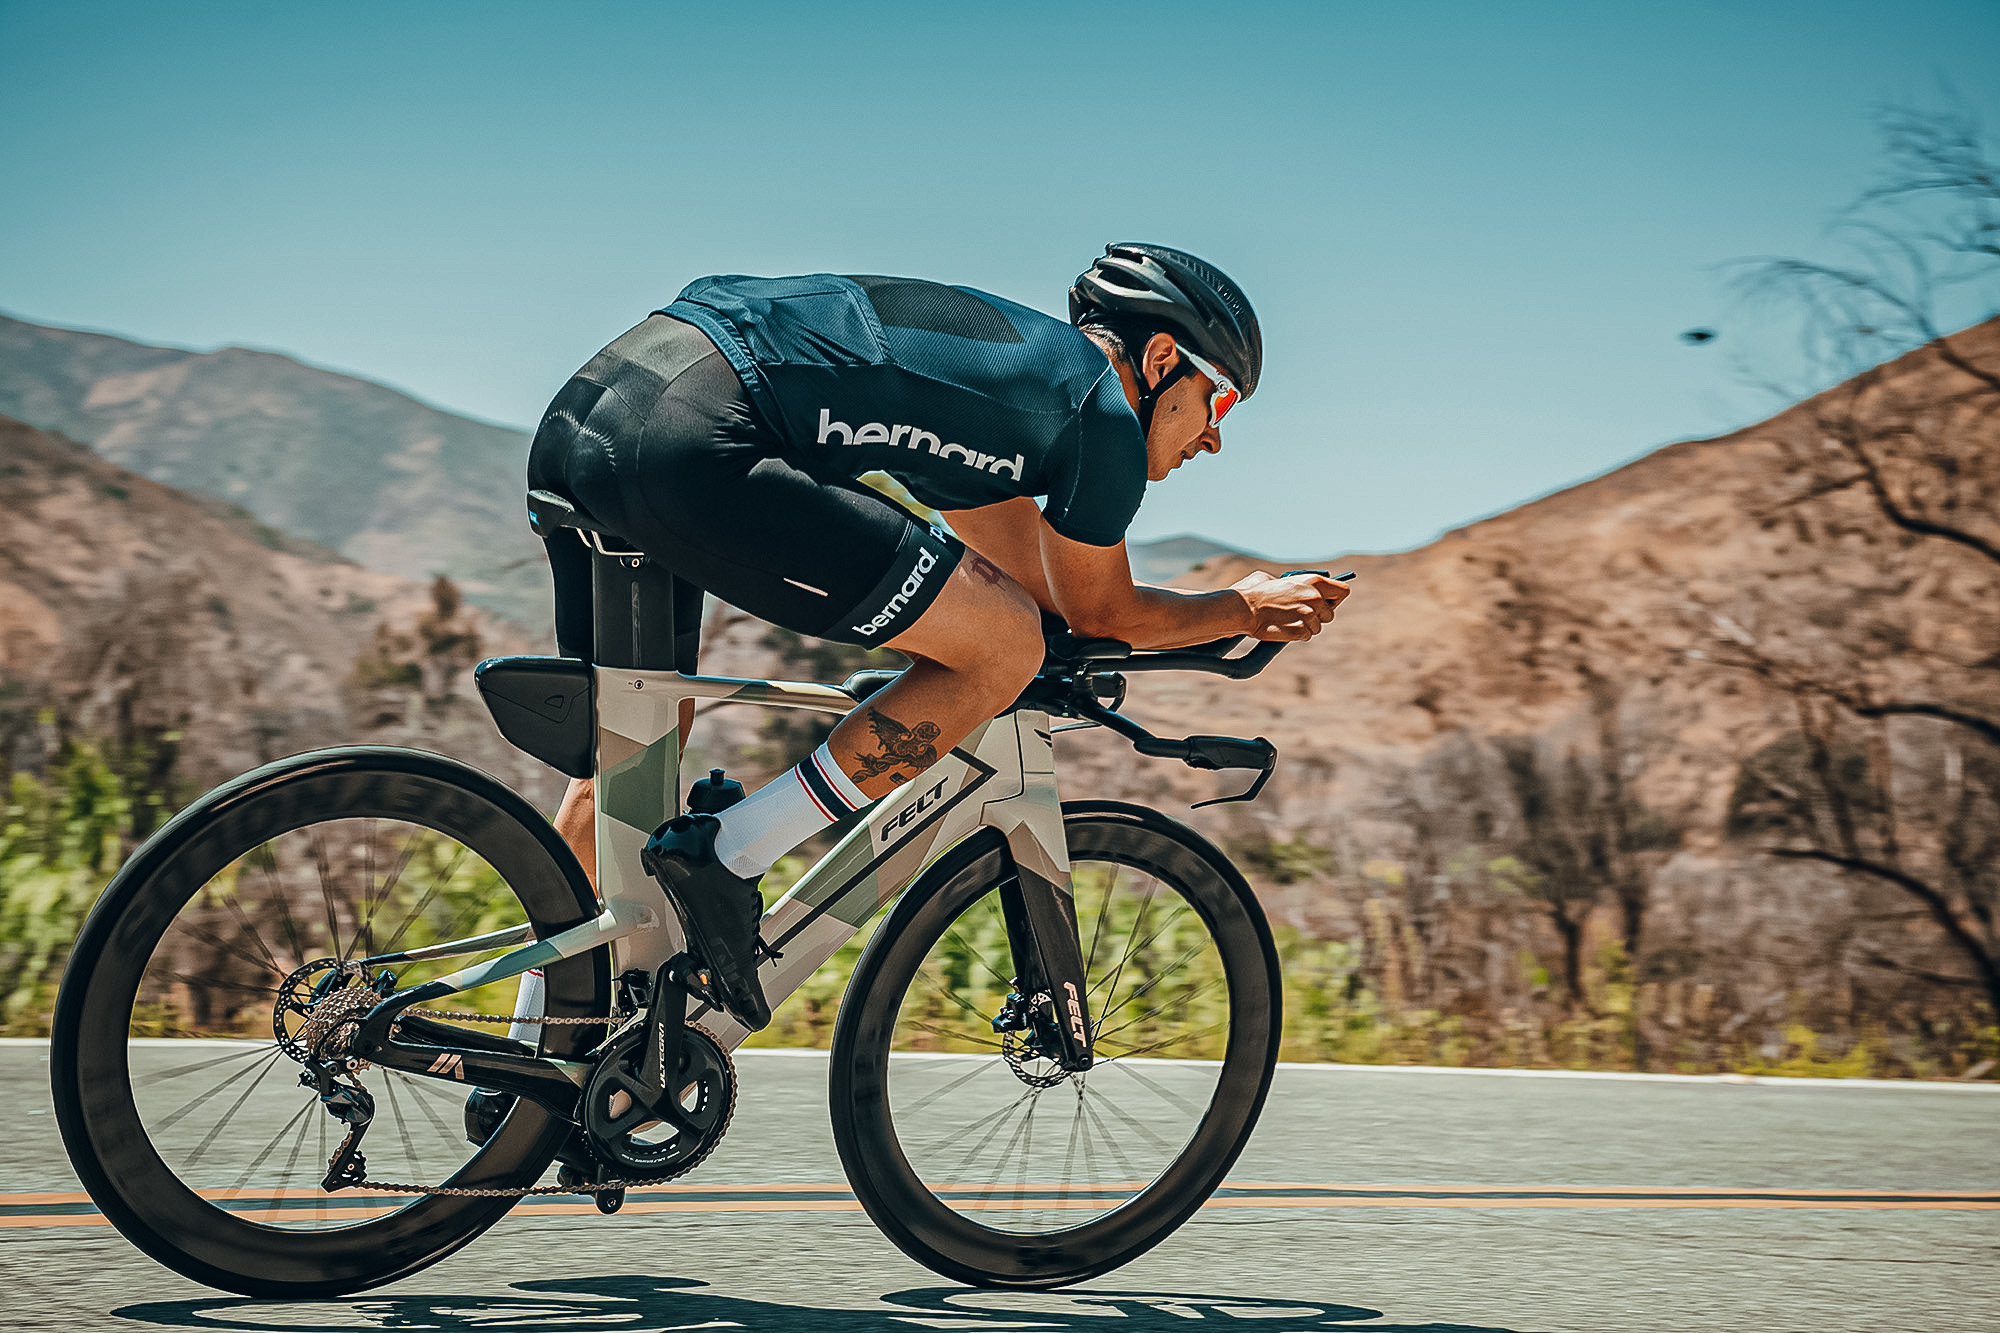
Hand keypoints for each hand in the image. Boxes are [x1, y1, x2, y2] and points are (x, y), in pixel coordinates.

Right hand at [1231, 570, 1351, 640]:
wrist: (1246, 607)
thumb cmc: (1262, 593)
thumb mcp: (1288, 582)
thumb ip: (1306, 587)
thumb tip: (1319, 595)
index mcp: (1315, 582)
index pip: (1343, 591)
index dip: (1335, 599)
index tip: (1327, 603)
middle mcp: (1316, 598)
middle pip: (1330, 614)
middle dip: (1318, 617)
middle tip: (1301, 615)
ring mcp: (1309, 615)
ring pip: (1317, 627)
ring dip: (1305, 626)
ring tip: (1286, 619)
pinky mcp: (1301, 630)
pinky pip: (1306, 636)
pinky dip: (1296, 634)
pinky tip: (1283, 627)